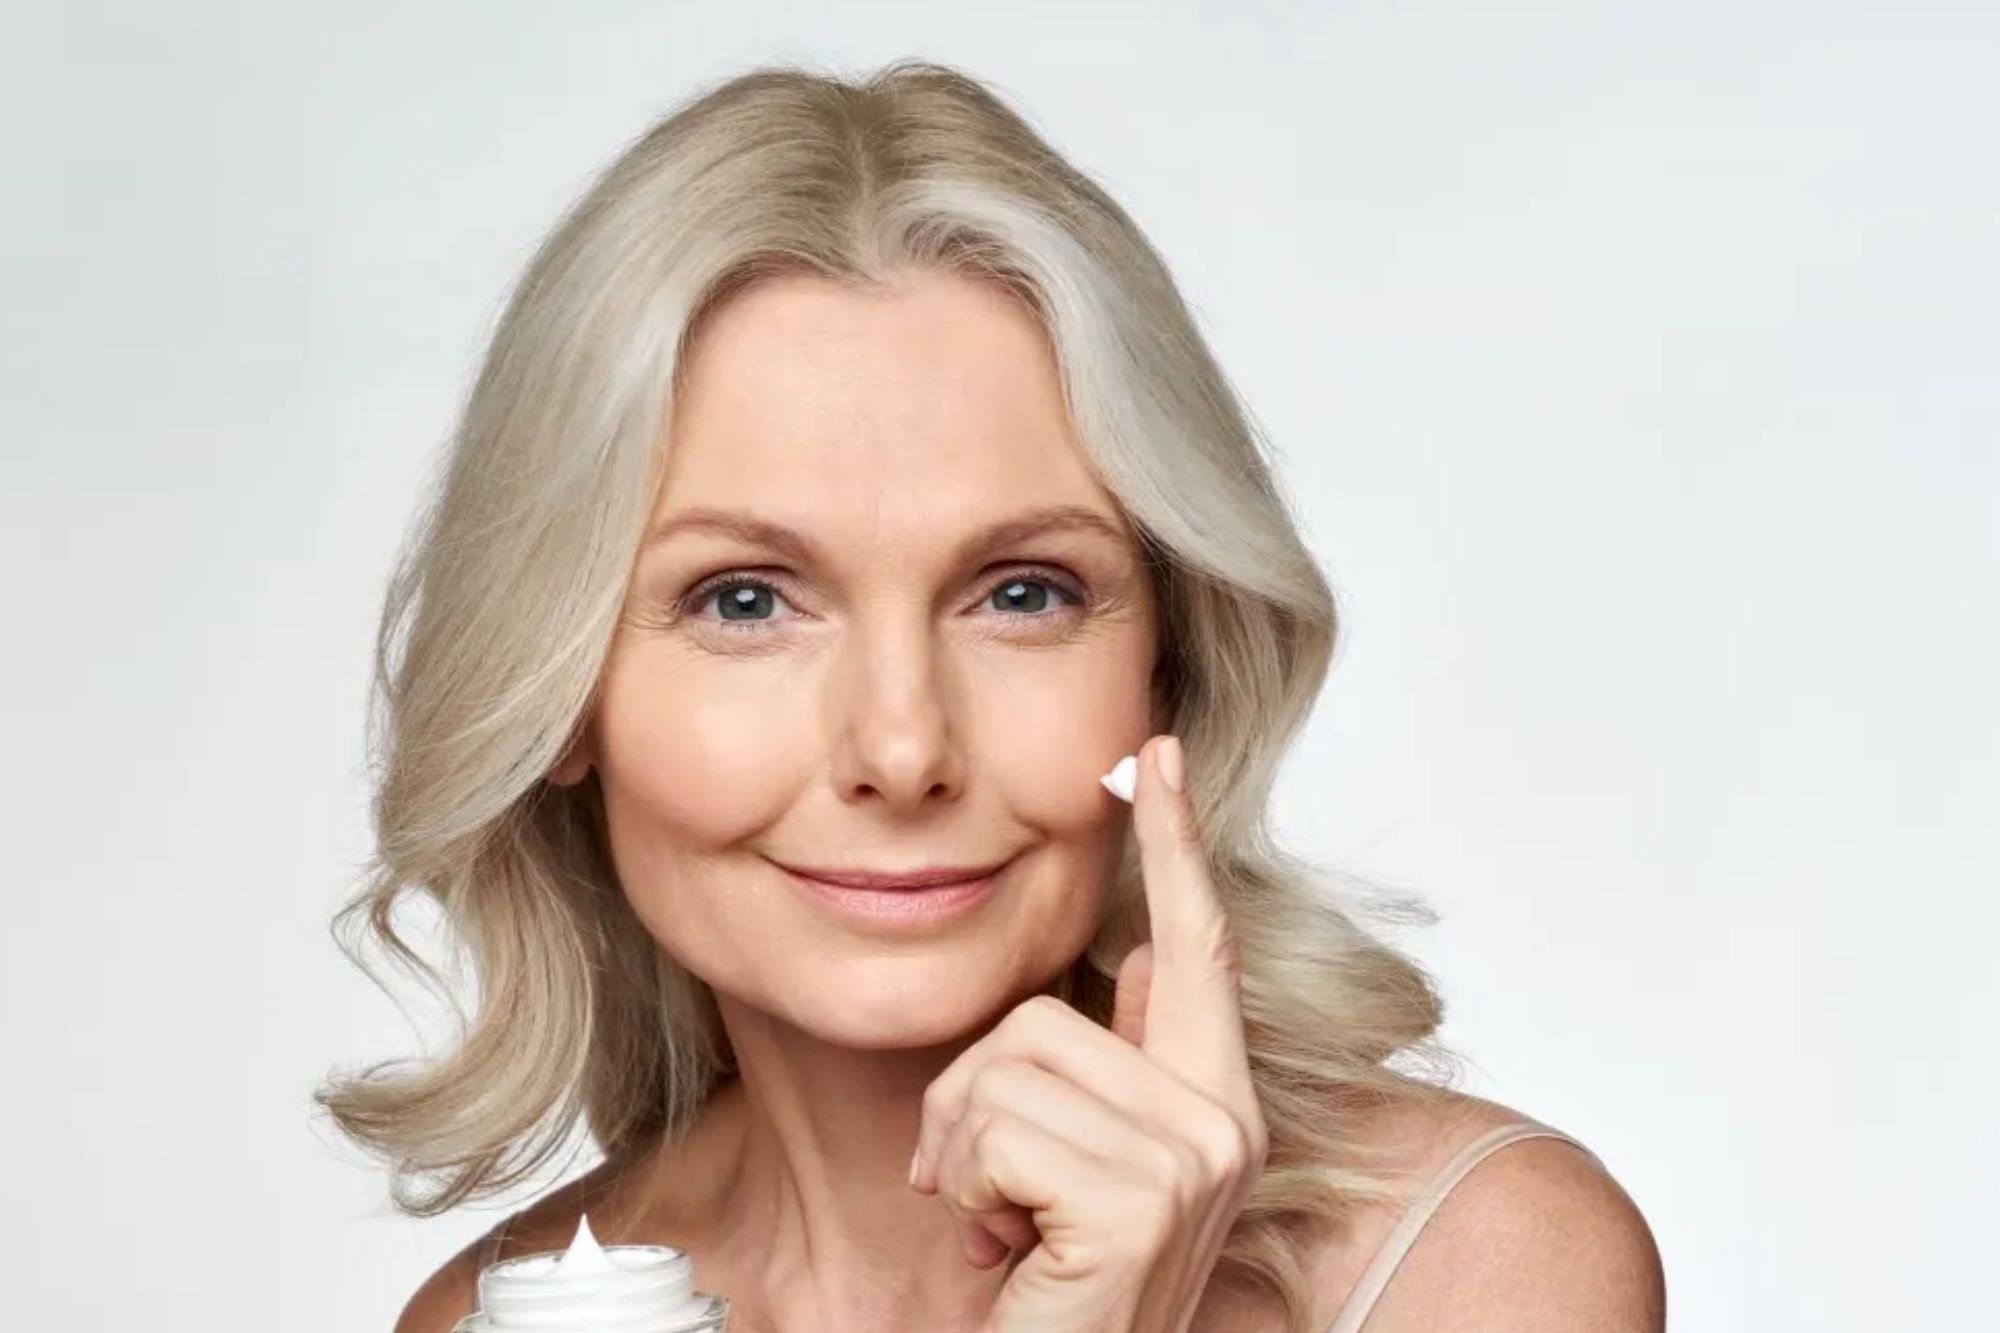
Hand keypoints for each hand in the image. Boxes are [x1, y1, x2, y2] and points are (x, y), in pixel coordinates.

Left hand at [910, 734, 1268, 1332]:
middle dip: (971, 1103)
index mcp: (1213, 1105)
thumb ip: (1123, 1068)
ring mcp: (1192, 1160)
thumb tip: (1129, 965)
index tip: (1151, 753)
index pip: (1195, 947)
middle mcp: (1222, 1123)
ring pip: (1005, 1067)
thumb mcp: (1083, 1174)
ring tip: (1001, 1227)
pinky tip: (1008, 1253)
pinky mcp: (1141, 1201)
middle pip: (1040, 1018)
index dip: (1172, 845)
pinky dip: (967, 1189)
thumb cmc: (1060, 1295)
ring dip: (963, 1155)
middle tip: (983, 1191)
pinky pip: (995, 1129)